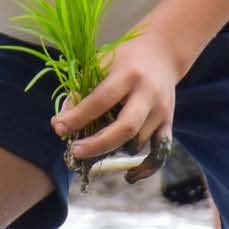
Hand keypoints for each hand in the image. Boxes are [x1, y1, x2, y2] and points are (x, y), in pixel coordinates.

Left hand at [52, 33, 180, 159]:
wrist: (163, 53)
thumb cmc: (125, 57)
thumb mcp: (101, 62)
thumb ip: (81, 89)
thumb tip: (60, 122)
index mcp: (128, 74)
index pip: (100, 101)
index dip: (78, 117)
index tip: (59, 128)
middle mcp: (148, 94)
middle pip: (125, 128)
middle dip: (97, 144)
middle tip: (75, 151)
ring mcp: (161, 110)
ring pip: (137, 142)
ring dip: (112, 150)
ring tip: (91, 149)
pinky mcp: (169, 122)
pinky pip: (159, 152)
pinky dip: (145, 168)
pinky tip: (128, 175)